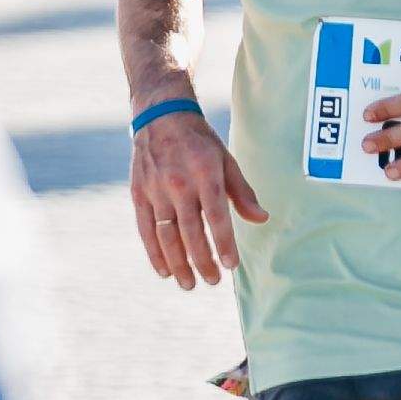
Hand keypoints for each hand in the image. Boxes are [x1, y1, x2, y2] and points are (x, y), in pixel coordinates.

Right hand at [129, 104, 265, 289]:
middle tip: (212, 281)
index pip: (216, 217)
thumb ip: (242, 192)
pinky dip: (154, 253)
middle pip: (191, 232)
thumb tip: (261, 219)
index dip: (224, 244)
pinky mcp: (138, 194)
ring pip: (167, 236)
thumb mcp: (226, 159)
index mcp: (205, 173)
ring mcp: (156, 190)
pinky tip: (164, 271)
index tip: (231, 266)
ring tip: (189, 284)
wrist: (161, 115)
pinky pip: (145, 230)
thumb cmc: (200, 141)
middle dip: (202, 261)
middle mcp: (179, 183)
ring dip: (178, 264)